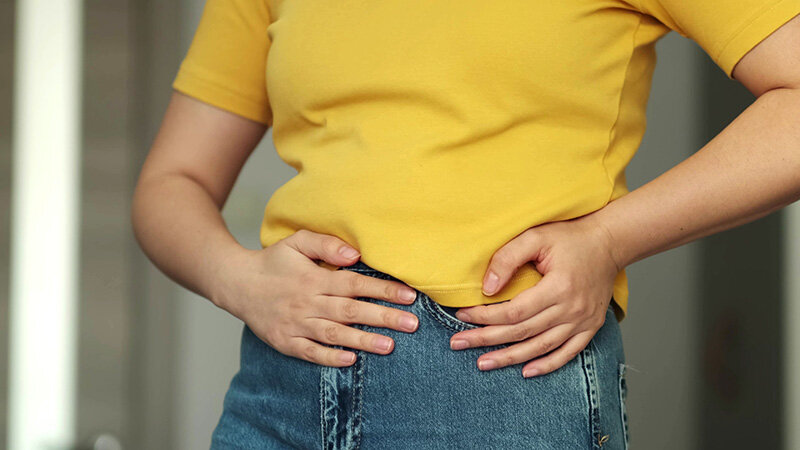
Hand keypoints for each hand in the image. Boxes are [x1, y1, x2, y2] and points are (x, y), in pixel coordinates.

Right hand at [212, 229, 419, 366]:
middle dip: (383, 317)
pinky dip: (330, 358)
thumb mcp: (296, 242)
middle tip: (412, 324)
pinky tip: (351, 360)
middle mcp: (306, 302)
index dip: (383, 290)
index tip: (409, 296)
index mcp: (313, 278)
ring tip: (390, 346)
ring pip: (334, 334)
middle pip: (350, 311)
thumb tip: (355, 254)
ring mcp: (295, 324)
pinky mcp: (285, 342)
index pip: (354, 284)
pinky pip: (310, 352)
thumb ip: (326, 244)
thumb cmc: (273, 261)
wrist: (236, 284)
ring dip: (363, 341)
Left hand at [449, 214, 620, 376]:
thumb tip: (487, 288)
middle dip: (487, 339)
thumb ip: (508, 258)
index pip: (514, 311)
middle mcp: (572, 309)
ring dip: (510, 358)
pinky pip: (568, 353)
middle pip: (522, 332)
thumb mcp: (536, 237)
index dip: (485, 316)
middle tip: (458, 343)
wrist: (609, 243)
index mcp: (558, 287)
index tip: (462, 315)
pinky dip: (547, 365)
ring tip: (483, 363)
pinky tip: (526, 372)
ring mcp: (583, 321)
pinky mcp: (590, 327)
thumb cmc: (570, 236)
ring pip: (541, 347)